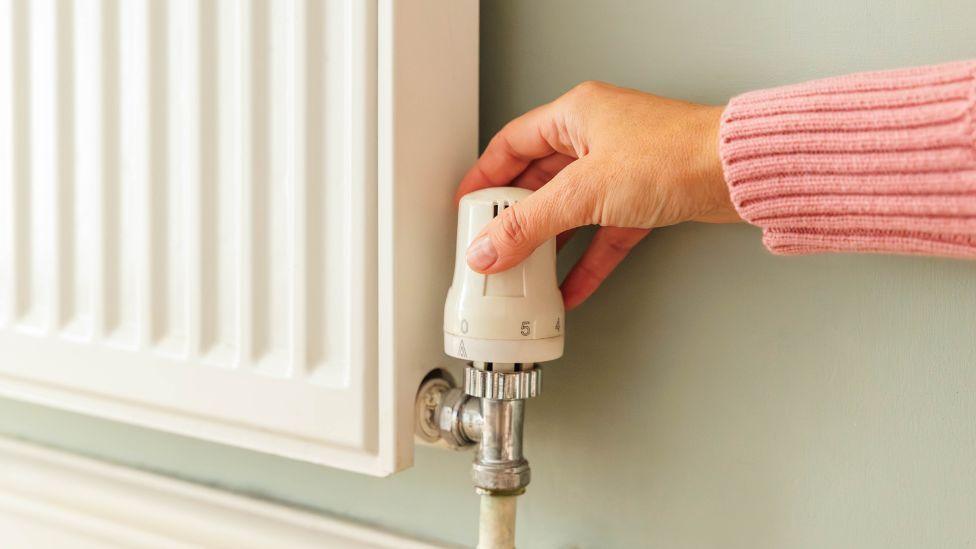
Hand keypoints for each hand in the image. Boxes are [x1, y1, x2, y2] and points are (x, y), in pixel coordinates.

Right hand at [456, 81, 740, 309]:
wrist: (738, 174)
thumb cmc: (676, 155)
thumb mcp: (585, 192)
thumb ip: (529, 224)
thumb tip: (488, 247)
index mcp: (575, 114)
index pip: (512, 144)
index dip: (485, 176)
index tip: (467, 205)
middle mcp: (596, 136)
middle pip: (539, 181)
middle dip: (515, 218)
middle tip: (492, 245)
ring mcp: (621, 169)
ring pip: (570, 210)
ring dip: (549, 244)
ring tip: (525, 272)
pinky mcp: (644, 199)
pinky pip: (602, 234)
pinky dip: (585, 261)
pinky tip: (570, 287)